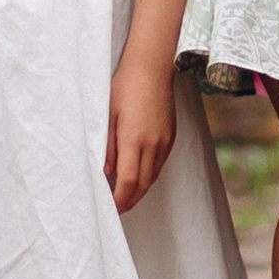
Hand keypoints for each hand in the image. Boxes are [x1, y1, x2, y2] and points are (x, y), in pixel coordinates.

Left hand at [106, 60, 176, 211]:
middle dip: (130, 200)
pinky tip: (139, 176)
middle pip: (143, 185)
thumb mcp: (107, 116)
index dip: (120, 199)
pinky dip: (149, 175)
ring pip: (153, 176)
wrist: (151, 69)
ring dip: (140, 190)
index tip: (111, 208)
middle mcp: (152, 145)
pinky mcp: (171, 137)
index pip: (128, 182)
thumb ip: (108, 147)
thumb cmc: (124, 88)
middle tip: (118, 209)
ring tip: (126, 196)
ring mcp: (164, 142)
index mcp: (133, 140)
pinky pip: (160, 164)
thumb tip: (106, 173)